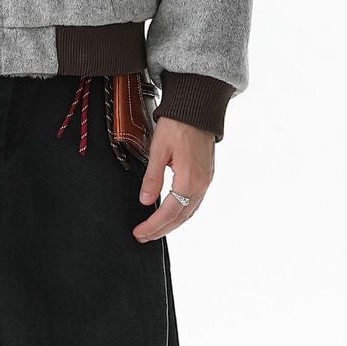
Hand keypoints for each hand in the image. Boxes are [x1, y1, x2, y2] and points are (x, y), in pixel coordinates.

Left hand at [133, 117, 215, 240]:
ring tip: (155, 230)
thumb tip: (145, 200)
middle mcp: (201, 184)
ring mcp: (206, 181)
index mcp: (189, 179)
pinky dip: (182, 213)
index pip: (169, 212)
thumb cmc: (178, 124)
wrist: (197, 108)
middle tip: (143, 237)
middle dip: (161, 229)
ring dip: (172, 224)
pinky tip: (172, 215)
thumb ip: (152, 178)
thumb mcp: (158, 149)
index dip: (153, 225)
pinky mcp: (207, 176)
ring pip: (189, 212)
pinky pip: (195, 203)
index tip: (139, 232)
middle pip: (180, 217)